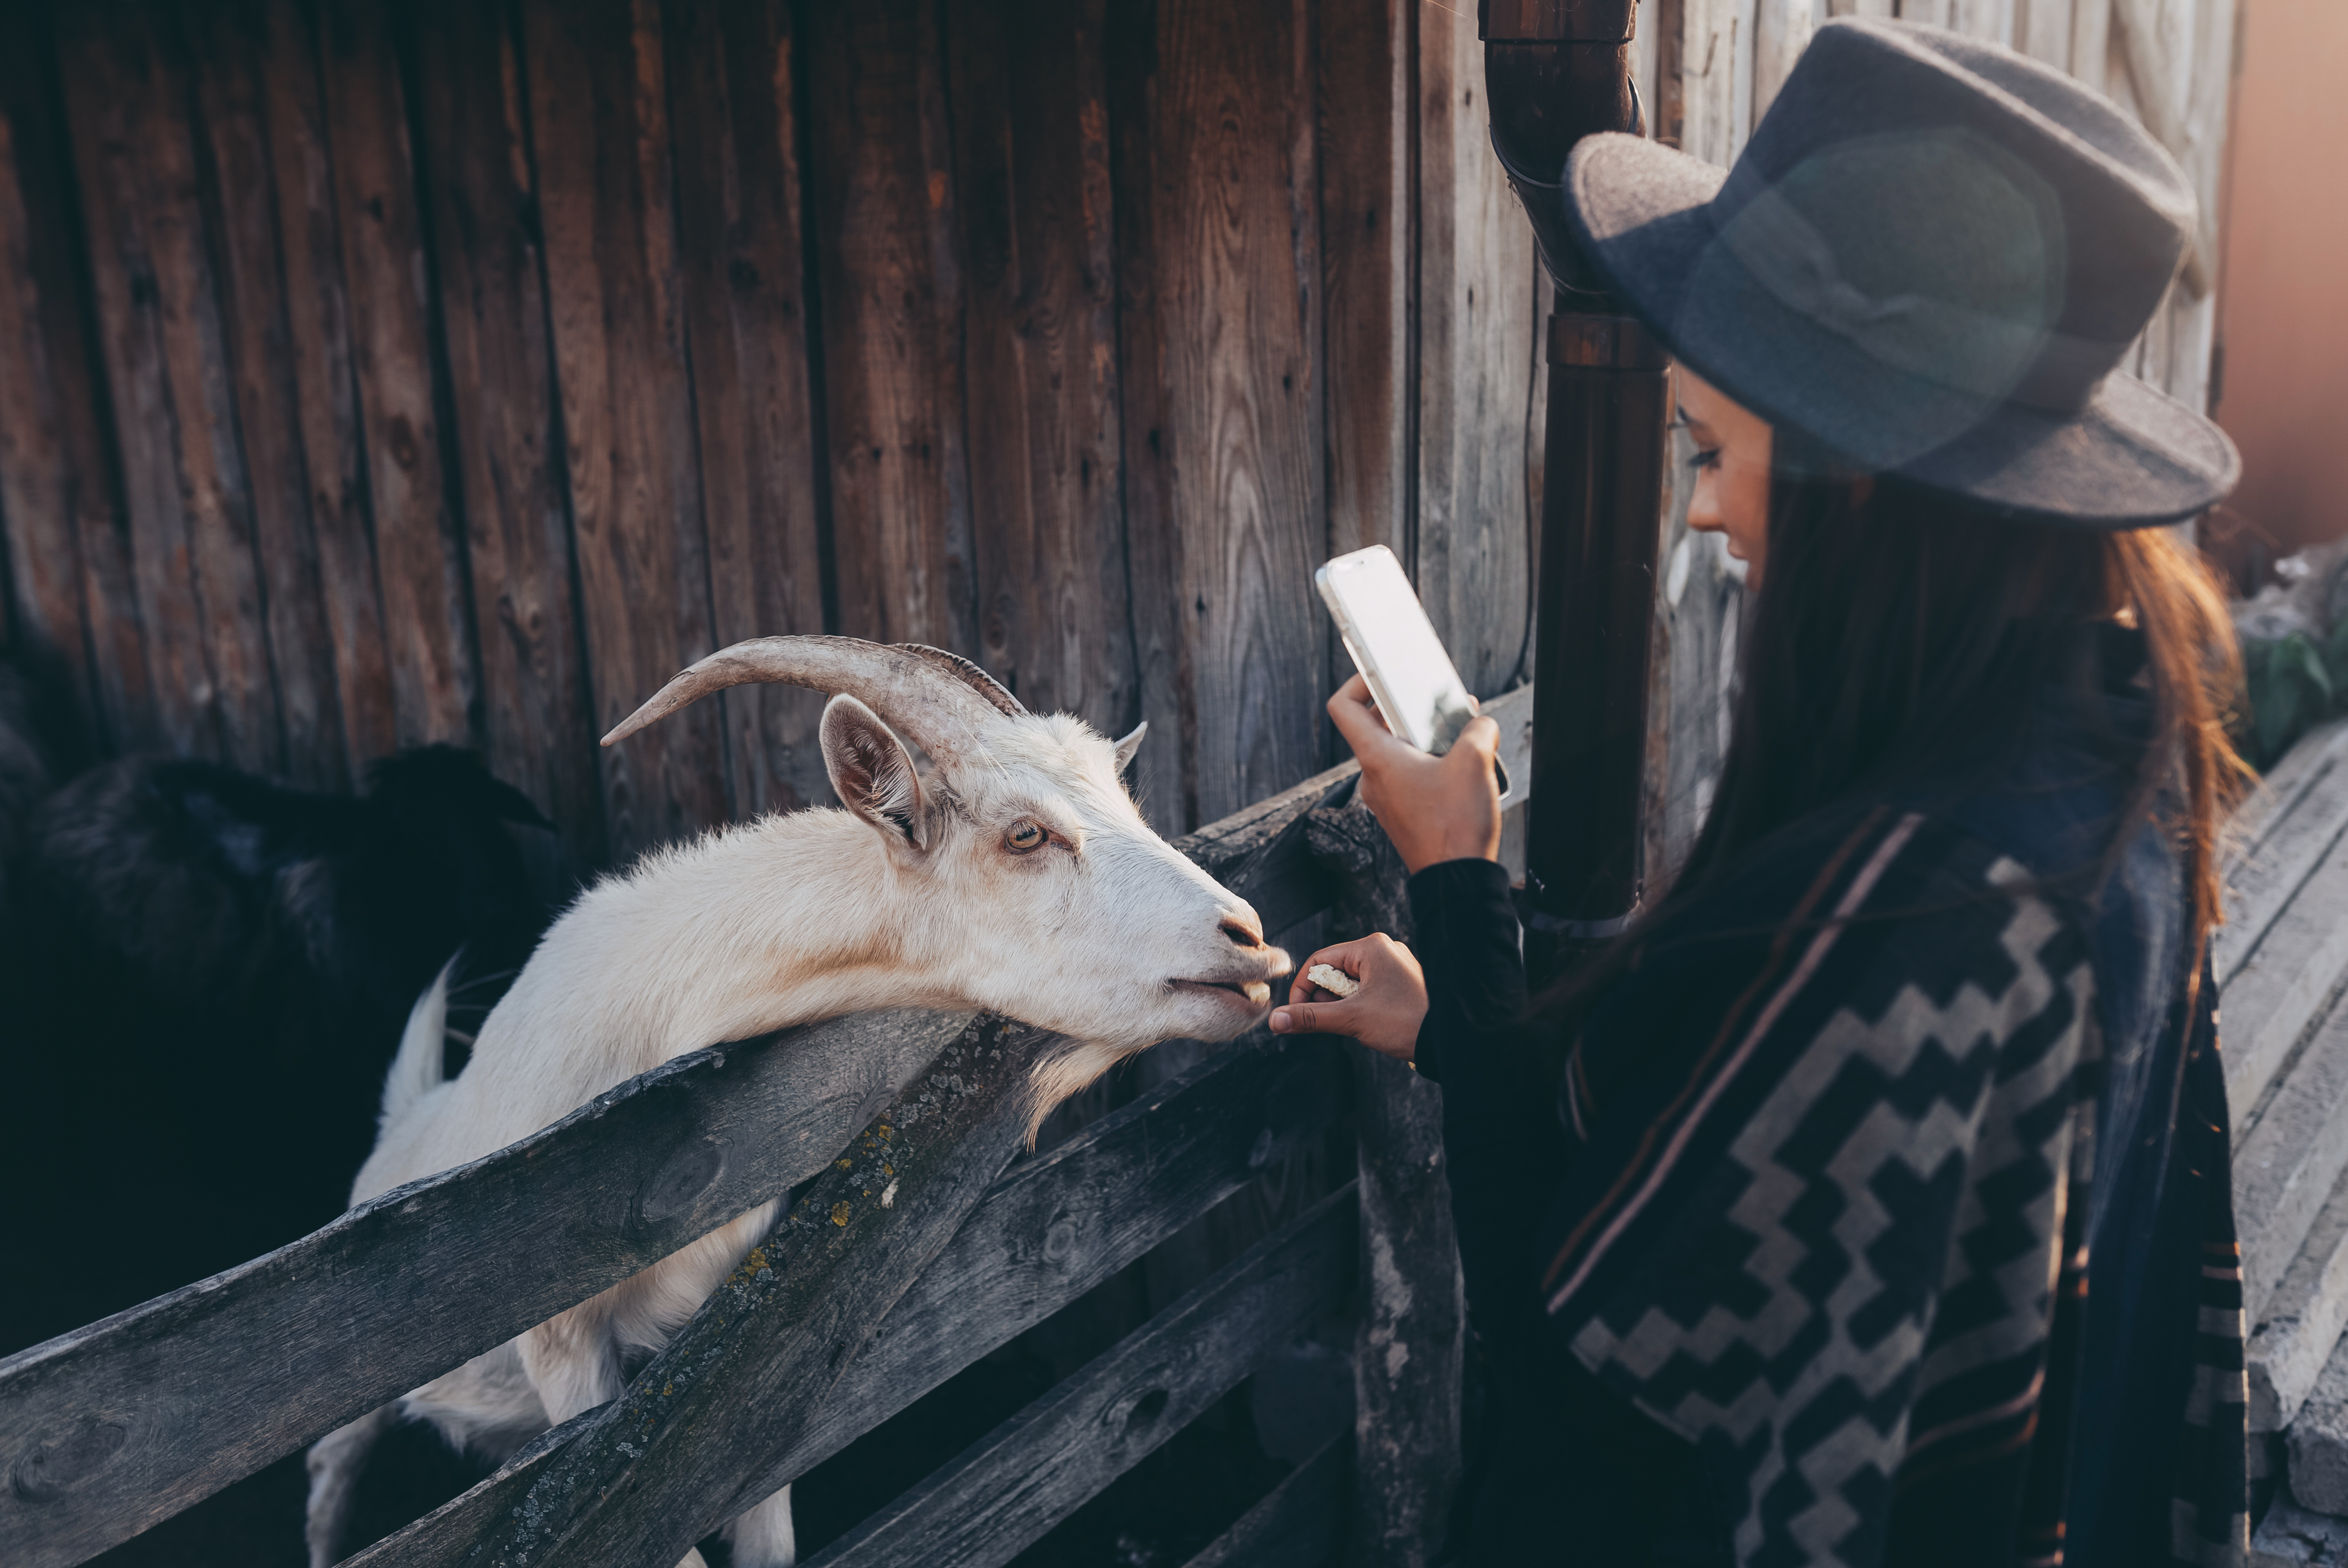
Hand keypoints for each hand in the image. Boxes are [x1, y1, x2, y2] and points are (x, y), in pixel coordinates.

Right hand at [1268, 933, 1426, 1062]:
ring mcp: (1396, 965)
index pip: (1320, 960)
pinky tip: (1370, 1022)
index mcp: (1371, 947)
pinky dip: (1360, 1006)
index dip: (1302, 988)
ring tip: (1356, 1023)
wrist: (1451, 1039)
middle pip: (1335, 971)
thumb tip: (1276, 1021)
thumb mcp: (1352, 1019)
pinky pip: (1369, 989)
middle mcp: (1384, 950)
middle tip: (1332, 1021)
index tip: (1296, 1014)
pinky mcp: (1403, 981)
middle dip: (1326, 999)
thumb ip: (1310, 1018)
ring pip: (1352, 983)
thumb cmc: (1405, 1022)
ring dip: (1344, 1005)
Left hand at [1327, 673, 1500, 873]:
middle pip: (1378, 727)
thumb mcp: (1475, 761)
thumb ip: (1479, 729)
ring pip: (1399, 752)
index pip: (1344, 707)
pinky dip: (1431, 762)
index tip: (1386, 673)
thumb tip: (1481, 723)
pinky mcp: (1404, 814)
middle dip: (1411, 708)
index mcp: (1377, 758)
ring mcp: (1387, 798)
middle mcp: (1374, 777)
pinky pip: (1410, 776)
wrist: (1458, 881)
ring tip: (1462, 731)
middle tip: (1440, 701)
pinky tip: (1463, 763)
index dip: (1359, 681)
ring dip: (1427, 737)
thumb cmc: (1456, 824)